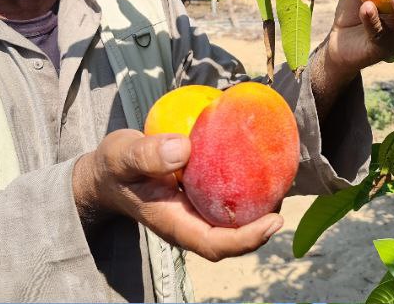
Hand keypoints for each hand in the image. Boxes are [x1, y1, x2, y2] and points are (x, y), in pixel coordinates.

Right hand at [72, 130, 282, 261]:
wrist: (107, 173)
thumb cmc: (113, 168)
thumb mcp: (121, 156)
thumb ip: (146, 154)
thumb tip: (184, 149)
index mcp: (173, 224)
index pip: (215, 245)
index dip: (247, 239)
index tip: (274, 221)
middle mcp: (189, 223)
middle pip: (233, 237)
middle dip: (264, 224)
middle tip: (286, 193)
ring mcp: (195, 211)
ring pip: (234, 218)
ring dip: (260, 204)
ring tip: (282, 177)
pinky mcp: (199, 195)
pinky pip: (227, 196)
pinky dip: (246, 184)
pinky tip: (259, 160)